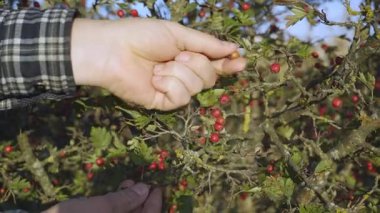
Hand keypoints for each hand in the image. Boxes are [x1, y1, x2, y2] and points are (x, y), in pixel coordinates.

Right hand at [43, 180, 161, 212]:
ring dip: (129, 201)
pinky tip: (116, 193)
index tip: (158, 186)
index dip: (155, 203)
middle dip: (142, 201)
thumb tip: (144, 190)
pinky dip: (117, 206)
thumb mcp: (99, 209)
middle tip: (143, 182)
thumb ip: (124, 200)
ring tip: (128, 183)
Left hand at [71, 18, 245, 110]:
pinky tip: (155, 79)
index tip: (242, 62)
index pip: (214, 63)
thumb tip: (233, 49)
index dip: (229, 63)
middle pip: (210, 76)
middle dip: (197, 64)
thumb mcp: (178, 34)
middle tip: (178, 56)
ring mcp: (173, 88)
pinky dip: (169, 85)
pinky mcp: (163, 102)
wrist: (113, 50)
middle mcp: (183, 73)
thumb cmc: (142, 36)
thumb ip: (206, 44)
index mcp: (187, 55)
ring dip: (179, 73)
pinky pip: (181, 97)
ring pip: (196, 87)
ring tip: (159, 67)